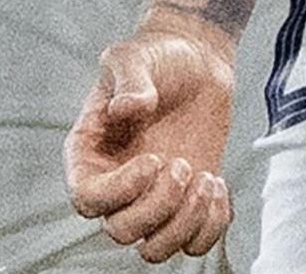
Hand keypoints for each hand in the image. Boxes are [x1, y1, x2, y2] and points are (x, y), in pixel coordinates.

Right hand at [65, 6, 237, 263]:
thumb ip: (128, 79)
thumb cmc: (156, 58)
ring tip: (206, 180)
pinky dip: (210, 227)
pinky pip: (193, 242)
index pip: (87, 200)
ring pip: (154, 249)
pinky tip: (219, 185)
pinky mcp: (186, 202)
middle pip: (120, 231)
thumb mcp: (134, 55)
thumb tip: (128, 108)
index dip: (120, 191)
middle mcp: (115, 186)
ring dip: (184, 224)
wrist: (196, 63)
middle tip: (182, 163)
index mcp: (89, 156)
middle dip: (158, 205)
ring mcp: (151, 198)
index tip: (154, 158)